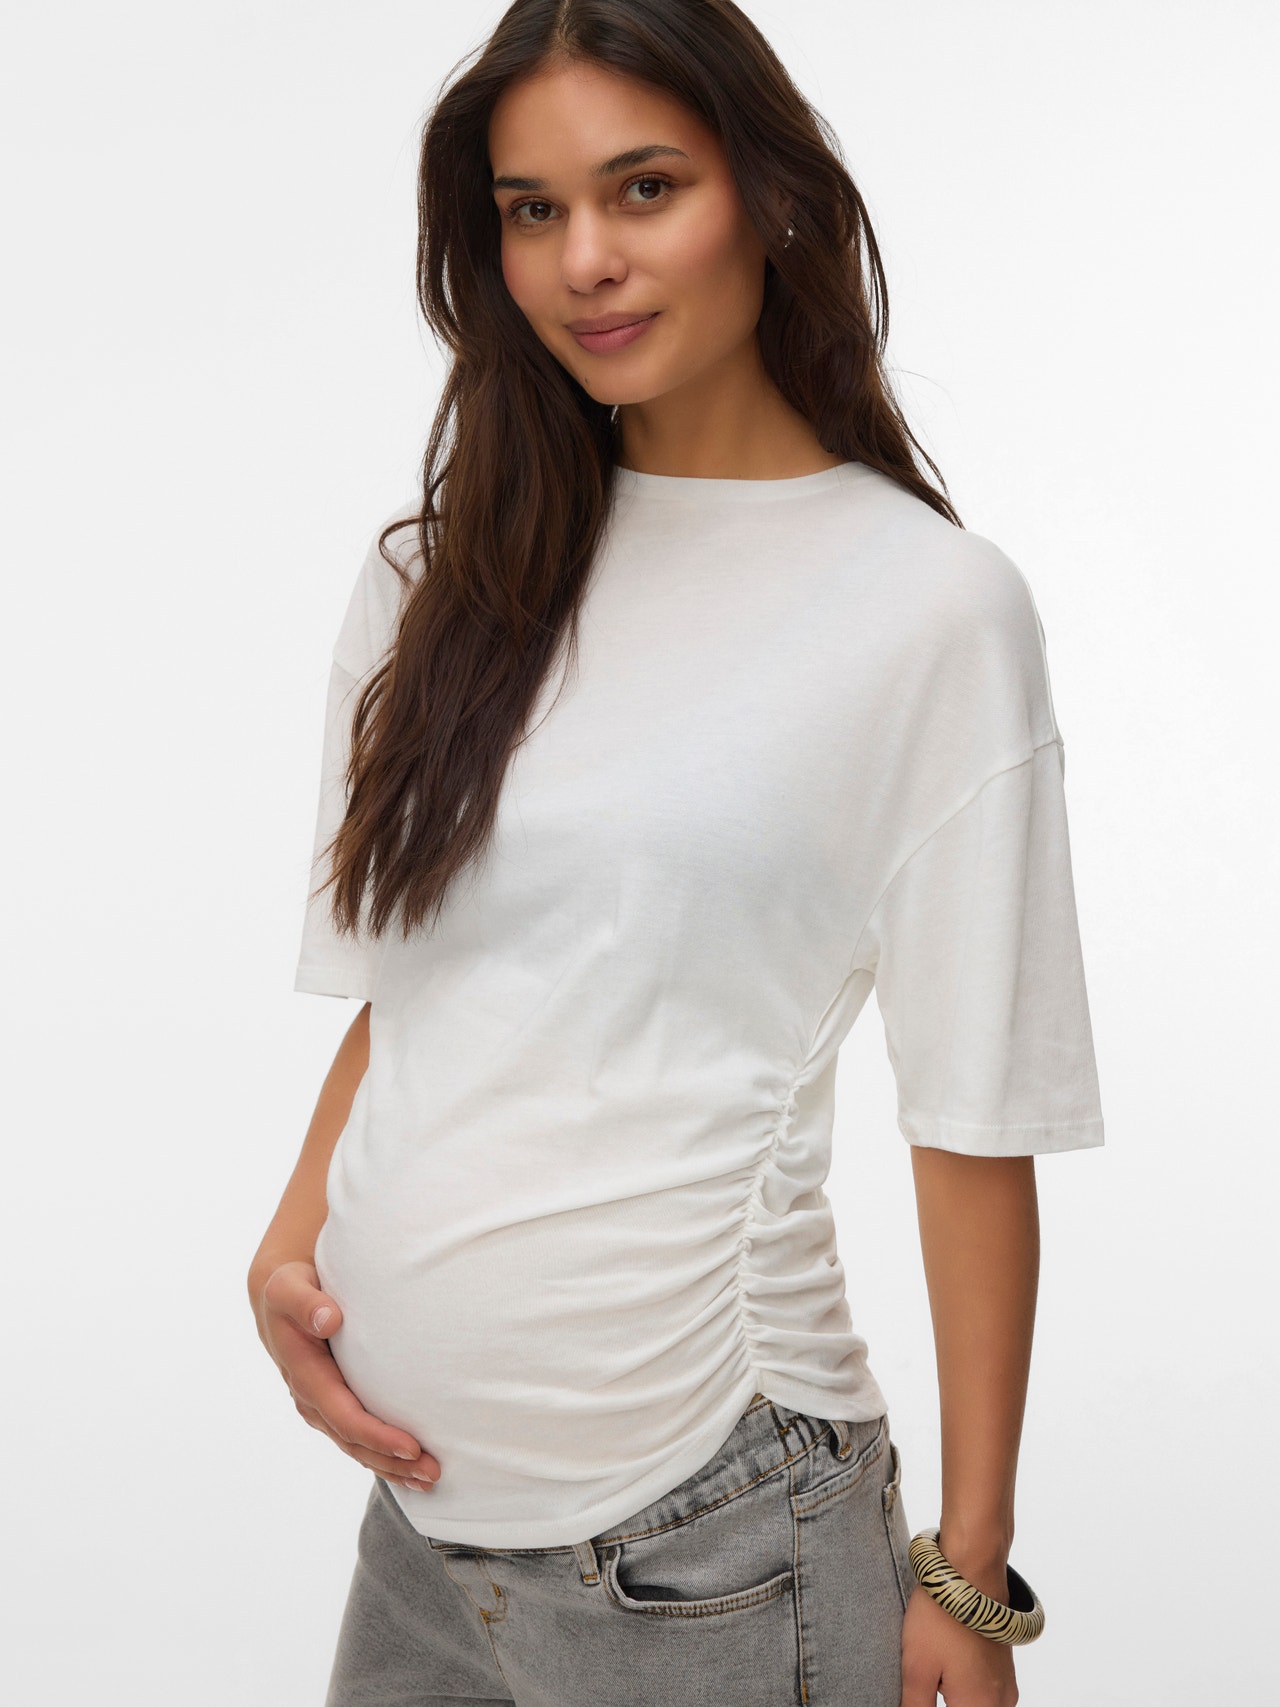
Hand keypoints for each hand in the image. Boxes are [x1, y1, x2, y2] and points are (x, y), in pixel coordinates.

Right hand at [251, 1259, 440, 1493]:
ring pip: (356, 1447)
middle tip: (433, 1473)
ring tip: (429, 1480)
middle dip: (392, 1461)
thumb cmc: (290, 1289)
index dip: (377, 1436)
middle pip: (354, 1442)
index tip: (412, 1447)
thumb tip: (329, 1319)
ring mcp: (321, 1406)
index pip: (345, 1416)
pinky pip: (356, 1437)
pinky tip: (409, 1468)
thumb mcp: (289, 1288)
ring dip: (391, 1466)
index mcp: (305, 1375)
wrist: (278, 1297)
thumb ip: (306, 1303)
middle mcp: (312, 1399)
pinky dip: (382, 1455)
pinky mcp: (332, 1404)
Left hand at [900, 1584, 1018, 1705]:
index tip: (920, 1696)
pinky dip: (967, 1694)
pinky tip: (946, 1674)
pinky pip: (987, 1697)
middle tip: (927, 1683)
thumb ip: (916, 1706)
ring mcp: (1006, 1686)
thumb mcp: (917, 1667)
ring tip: (934, 1676)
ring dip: (956, 1700)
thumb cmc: (942, 1615)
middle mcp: (1002, 1703)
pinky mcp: (1005, 1670)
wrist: (971, 1569)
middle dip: (944, 1702)